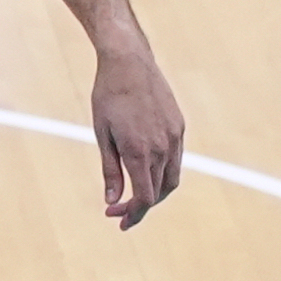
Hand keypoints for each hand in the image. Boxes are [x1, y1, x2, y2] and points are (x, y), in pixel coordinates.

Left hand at [92, 38, 184, 229]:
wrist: (128, 61)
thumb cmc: (108, 96)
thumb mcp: (102, 133)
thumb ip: (110, 170)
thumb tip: (112, 200)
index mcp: (140, 151)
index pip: (144, 198)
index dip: (132, 214)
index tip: (116, 219)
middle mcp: (162, 147)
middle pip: (158, 192)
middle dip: (140, 206)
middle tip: (119, 210)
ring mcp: (174, 137)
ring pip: (171, 178)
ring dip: (155, 192)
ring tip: (135, 195)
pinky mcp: (178, 126)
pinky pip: (176, 158)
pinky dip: (163, 172)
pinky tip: (147, 169)